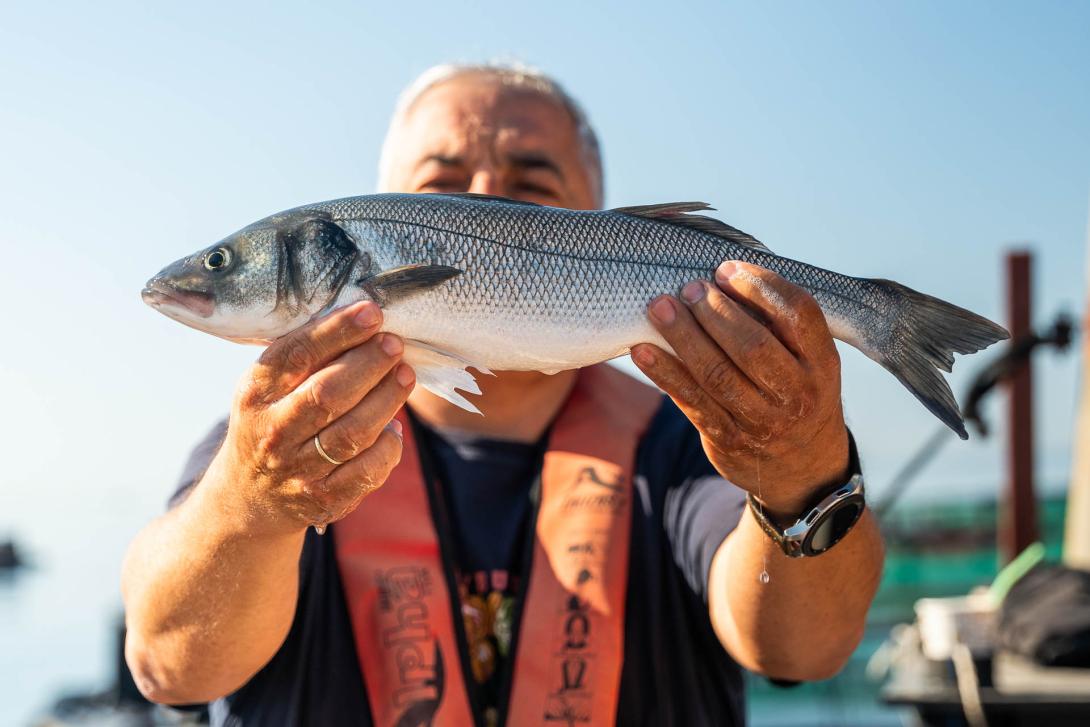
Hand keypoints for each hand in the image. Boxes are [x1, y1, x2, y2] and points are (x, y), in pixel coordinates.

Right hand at [209, 301, 414, 536]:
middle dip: (368, 364)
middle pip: (328, 394)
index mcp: (256, 393)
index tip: (371, 312)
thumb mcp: (268, 386)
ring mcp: (298, 469)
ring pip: (352, 433)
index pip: (296, 356)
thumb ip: (305, 356)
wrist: (250, 496)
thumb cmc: (271, 421)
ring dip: (386, 399)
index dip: (337, 331)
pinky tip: (395, 425)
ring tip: (405, 374)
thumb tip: (363, 319)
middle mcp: (273, 432)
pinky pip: (367, 471)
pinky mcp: (324, 499)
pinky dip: (388, 446)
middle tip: (394, 344)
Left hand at [632, 261, 848, 519]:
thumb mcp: (809, 361)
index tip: (726, 269)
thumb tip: (720, 277)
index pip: (798, 314)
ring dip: (683, 336)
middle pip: (753, 346)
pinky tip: (642, 350)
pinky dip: (664, 373)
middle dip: (715, 312)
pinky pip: (692, 401)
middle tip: (688, 288)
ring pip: (717, 374)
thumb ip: (778, 325)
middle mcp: (797, 392)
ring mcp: (762, 420)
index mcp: (822, 362)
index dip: (760, 286)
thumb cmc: (796, 392)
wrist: (804, 469)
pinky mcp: (729, 438)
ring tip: (659, 307)